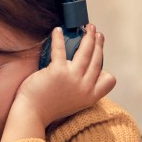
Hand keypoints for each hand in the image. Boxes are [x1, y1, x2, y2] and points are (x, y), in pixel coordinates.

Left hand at [1, 25, 115, 141]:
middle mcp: (85, 87)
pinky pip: (60, 49)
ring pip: (85, 52)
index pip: (109, 80)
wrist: (32, 114)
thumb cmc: (48, 108)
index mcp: (90, 97)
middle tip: (96, 32)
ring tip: (87, 27)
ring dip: (88, 36)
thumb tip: (81, 73)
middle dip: (98, 43)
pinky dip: (58, 38)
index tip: (100, 56)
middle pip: (97, 60)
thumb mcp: (73, 102)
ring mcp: (73, 79)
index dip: (105, 67)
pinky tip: (57, 30)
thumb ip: (80, 90)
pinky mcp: (58, 71)